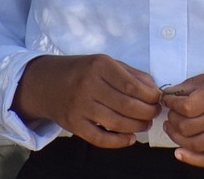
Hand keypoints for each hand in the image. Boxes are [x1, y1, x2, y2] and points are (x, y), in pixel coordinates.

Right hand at [11, 54, 161, 147]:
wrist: (46, 82)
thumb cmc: (80, 70)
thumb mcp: (104, 62)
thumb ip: (130, 73)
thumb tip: (154, 88)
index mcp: (99, 66)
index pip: (132, 86)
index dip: (150, 96)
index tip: (158, 99)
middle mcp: (89, 85)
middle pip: (127, 105)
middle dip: (147, 112)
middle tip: (154, 113)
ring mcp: (80, 107)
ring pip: (117, 123)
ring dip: (137, 127)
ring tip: (145, 124)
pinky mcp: (74, 124)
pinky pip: (100, 139)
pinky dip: (119, 142)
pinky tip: (130, 138)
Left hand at [161, 65, 203, 166]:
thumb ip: (197, 82)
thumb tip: (172, 93)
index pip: (188, 105)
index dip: (172, 104)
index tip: (167, 99)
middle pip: (189, 126)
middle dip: (172, 120)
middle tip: (169, 114)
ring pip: (197, 144)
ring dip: (177, 138)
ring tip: (172, 128)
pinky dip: (193, 160)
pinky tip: (180, 152)